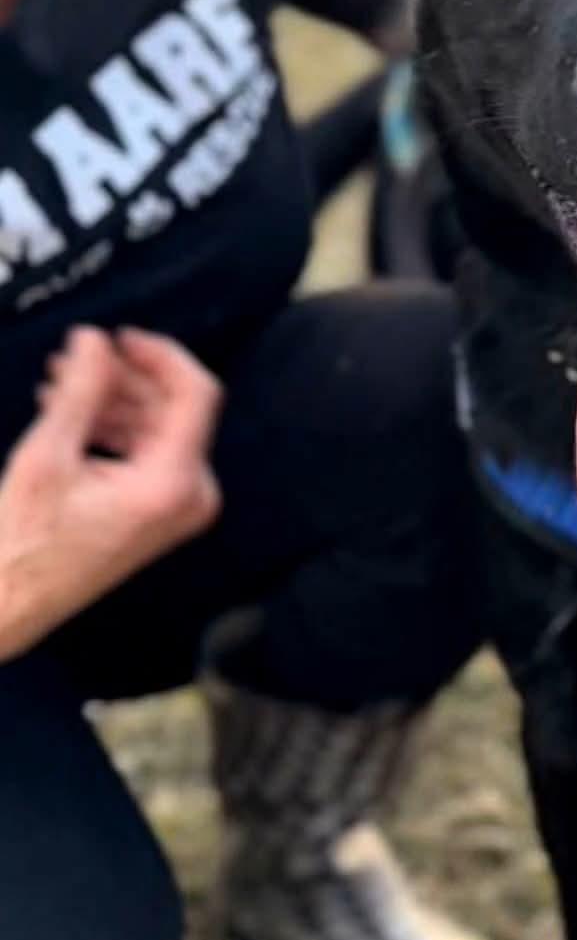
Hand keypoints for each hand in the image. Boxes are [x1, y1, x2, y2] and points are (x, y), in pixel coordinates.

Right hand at [0, 327, 222, 661]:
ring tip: (61, 383)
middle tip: (76, 358)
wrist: (12, 601)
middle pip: (173, 408)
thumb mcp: (48, 455)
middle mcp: (188, 497)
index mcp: (171, 485)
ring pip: (157, 426)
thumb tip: (95, 343)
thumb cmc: (25, 547)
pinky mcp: (161, 510)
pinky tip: (71, 414)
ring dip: (112, 399)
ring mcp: (177, 507)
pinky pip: (148, 451)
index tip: (123, 339)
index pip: (195, 393)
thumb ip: (80, 390)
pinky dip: (114, 427)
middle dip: (122, 377)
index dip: (161, 355)